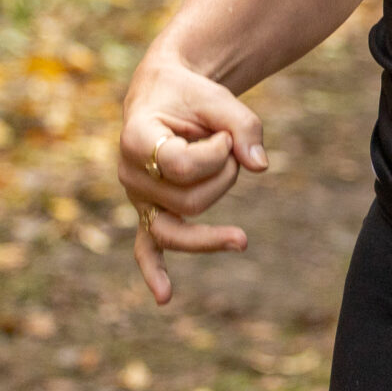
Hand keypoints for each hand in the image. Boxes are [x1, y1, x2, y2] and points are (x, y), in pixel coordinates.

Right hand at [118, 49, 271, 305]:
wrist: (164, 94)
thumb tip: (261, 166)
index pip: (181, 166)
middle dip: (224, 176)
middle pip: (188, 202)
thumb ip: (242, 125)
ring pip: (183, 224)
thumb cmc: (190, 96)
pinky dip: (155, 271)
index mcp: (136, 139)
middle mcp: (130, 174)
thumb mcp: (217, 97)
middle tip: (231, 146)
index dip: (215, 154)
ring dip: (218, 194)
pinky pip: (147, 247)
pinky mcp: (149, 211)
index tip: (224, 134)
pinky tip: (165, 296)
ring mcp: (138, 198)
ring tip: (228, 165)